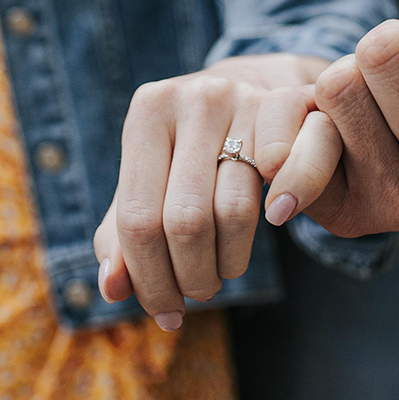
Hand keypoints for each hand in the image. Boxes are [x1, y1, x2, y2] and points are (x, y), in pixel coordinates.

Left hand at [93, 55, 323, 327]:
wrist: (250, 88)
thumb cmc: (188, 151)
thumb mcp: (149, 181)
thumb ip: (122, 236)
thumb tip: (110, 289)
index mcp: (147, 113)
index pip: (137, 219)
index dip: (149, 279)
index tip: (165, 311)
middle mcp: (194, 98)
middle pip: (185, 221)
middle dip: (191, 277)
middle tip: (198, 294)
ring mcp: (243, 99)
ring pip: (235, 212)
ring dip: (229, 264)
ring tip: (223, 271)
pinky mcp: (288, 107)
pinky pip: (283, 183)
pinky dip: (277, 218)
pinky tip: (269, 227)